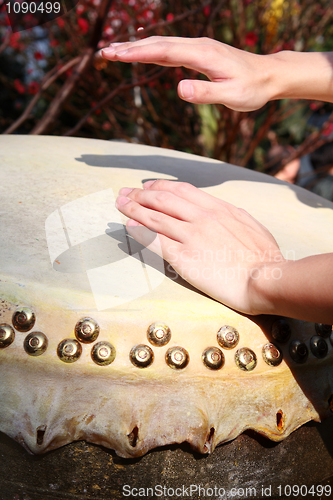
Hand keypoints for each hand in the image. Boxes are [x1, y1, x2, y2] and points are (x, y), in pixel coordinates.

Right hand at [102, 36, 273, 111]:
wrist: (268, 75)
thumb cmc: (251, 89)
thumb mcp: (233, 97)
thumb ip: (207, 94)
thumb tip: (179, 89)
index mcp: (202, 55)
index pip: (164, 51)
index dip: (138, 53)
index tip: (115, 55)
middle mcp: (198, 45)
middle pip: (157, 43)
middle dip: (129, 48)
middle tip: (104, 52)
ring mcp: (198, 47)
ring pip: (162, 43)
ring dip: (137, 47)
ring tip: (114, 52)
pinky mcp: (199, 52)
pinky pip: (170, 48)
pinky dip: (151, 49)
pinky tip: (142, 53)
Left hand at [115, 179, 285, 314]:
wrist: (266, 278)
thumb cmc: (264, 257)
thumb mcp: (249, 225)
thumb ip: (230, 216)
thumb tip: (219, 212)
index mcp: (219, 208)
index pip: (182, 190)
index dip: (160, 186)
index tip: (148, 185)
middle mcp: (202, 217)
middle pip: (163, 199)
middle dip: (140, 193)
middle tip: (125, 192)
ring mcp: (192, 236)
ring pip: (155, 217)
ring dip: (133, 208)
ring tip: (119, 204)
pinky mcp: (184, 257)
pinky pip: (155, 241)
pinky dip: (140, 231)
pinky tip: (128, 226)